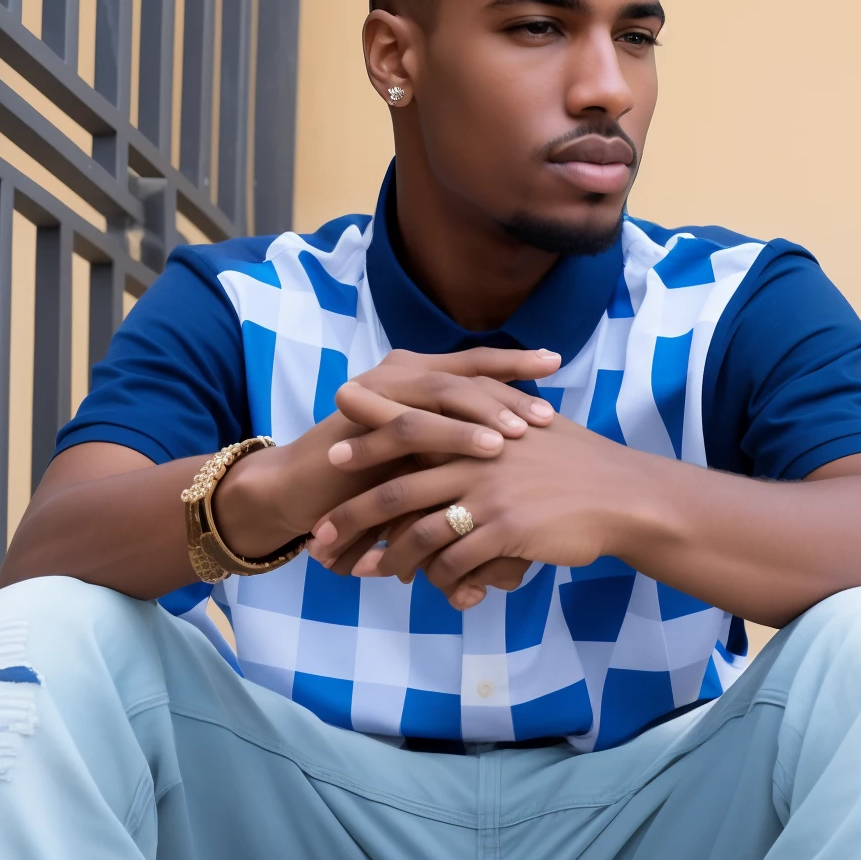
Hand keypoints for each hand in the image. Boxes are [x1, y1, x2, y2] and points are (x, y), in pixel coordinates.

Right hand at [212, 346, 557, 559]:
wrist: (304, 496)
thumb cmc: (370, 486)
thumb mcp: (428, 467)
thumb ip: (465, 456)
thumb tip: (523, 464)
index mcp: (418, 377)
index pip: (474, 366)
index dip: (513, 364)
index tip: (556, 363)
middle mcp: (400, 374)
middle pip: (467, 375)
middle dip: (510, 393)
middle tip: (548, 415)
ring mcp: (379, 389)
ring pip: (445, 391)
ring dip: (487, 413)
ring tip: (524, 433)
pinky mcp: (362, 413)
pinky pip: (416, 419)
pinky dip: (455, 434)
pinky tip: (488, 449)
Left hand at [309, 413, 637, 610]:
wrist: (624, 496)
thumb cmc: (579, 464)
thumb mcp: (532, 423)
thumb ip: (492, 412)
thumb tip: (465, 404)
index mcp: (477, 425)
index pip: (407, 428)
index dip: (366, 443)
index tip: (332, 456)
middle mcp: (475, 455)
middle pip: (395, 485)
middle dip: (352, 514)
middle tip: (321, 535)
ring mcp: (489, 493)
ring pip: (418, 529)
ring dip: (384, 556)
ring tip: (361, 573)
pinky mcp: (506, 529)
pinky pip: (455, 560)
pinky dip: (433, 577)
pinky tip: (420, 587)